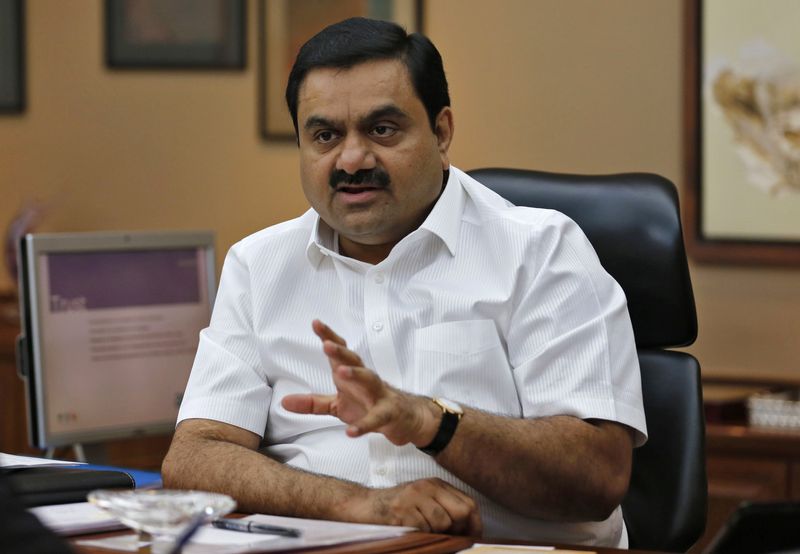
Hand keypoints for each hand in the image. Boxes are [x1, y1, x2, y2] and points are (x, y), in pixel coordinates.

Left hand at [281, 320, 437, 445]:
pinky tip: (351, 432)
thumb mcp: (336, 405)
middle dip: (340, 351)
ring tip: (341, 372)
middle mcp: (365, 379)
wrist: (404, 418)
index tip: (316, 323)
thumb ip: (311, 403)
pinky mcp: (388, 414)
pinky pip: (375, 419)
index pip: (339, 352)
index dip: (328, 337)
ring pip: (369, 379)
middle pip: (354, 360)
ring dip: (356, 374)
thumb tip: (283, 402)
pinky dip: (364, 425)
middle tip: (326, 344)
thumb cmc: (368, 404)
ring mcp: (379, 395)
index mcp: (351, 374)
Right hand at [347, 478, 481, 535]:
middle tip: (447, 538)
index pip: (468, 503)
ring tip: (420, 531)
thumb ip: (443, 509)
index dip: (475, 524)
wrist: (362, 505)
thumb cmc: (395, 507)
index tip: (473, 537)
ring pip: (442, 523)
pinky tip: (409, 530)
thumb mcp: (422, 501)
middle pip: (460, 512)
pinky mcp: (401, 510)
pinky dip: (420, 535)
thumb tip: (468, 530)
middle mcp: (427, 487)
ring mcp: (414, 497)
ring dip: (435, 534)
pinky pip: (423, 529)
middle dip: (458, 530)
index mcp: (435, 484)